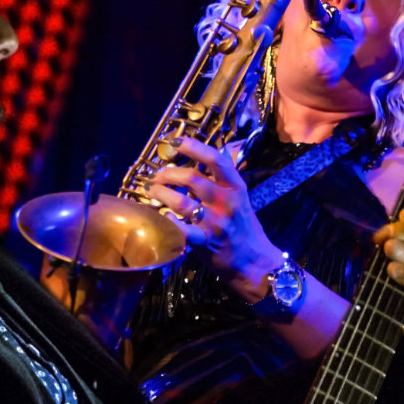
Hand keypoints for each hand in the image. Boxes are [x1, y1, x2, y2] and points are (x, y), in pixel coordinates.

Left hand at [143, 136, 278, 299]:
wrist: (253, 261)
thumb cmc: (243, 226)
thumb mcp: (239, 198)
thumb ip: (222, 180)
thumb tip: (206, 155)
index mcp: (235, 186)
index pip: (214, 159)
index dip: (192, 147)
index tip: (175, 142)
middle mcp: (226, 201)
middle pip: (191, 178)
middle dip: (167, 174)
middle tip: (155, 176)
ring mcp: (215, 221)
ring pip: (181, 201)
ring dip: (160, 194)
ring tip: (150, 191)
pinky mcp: (205, 241)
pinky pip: (181, 229)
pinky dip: (167, 221)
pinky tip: (160, 217)